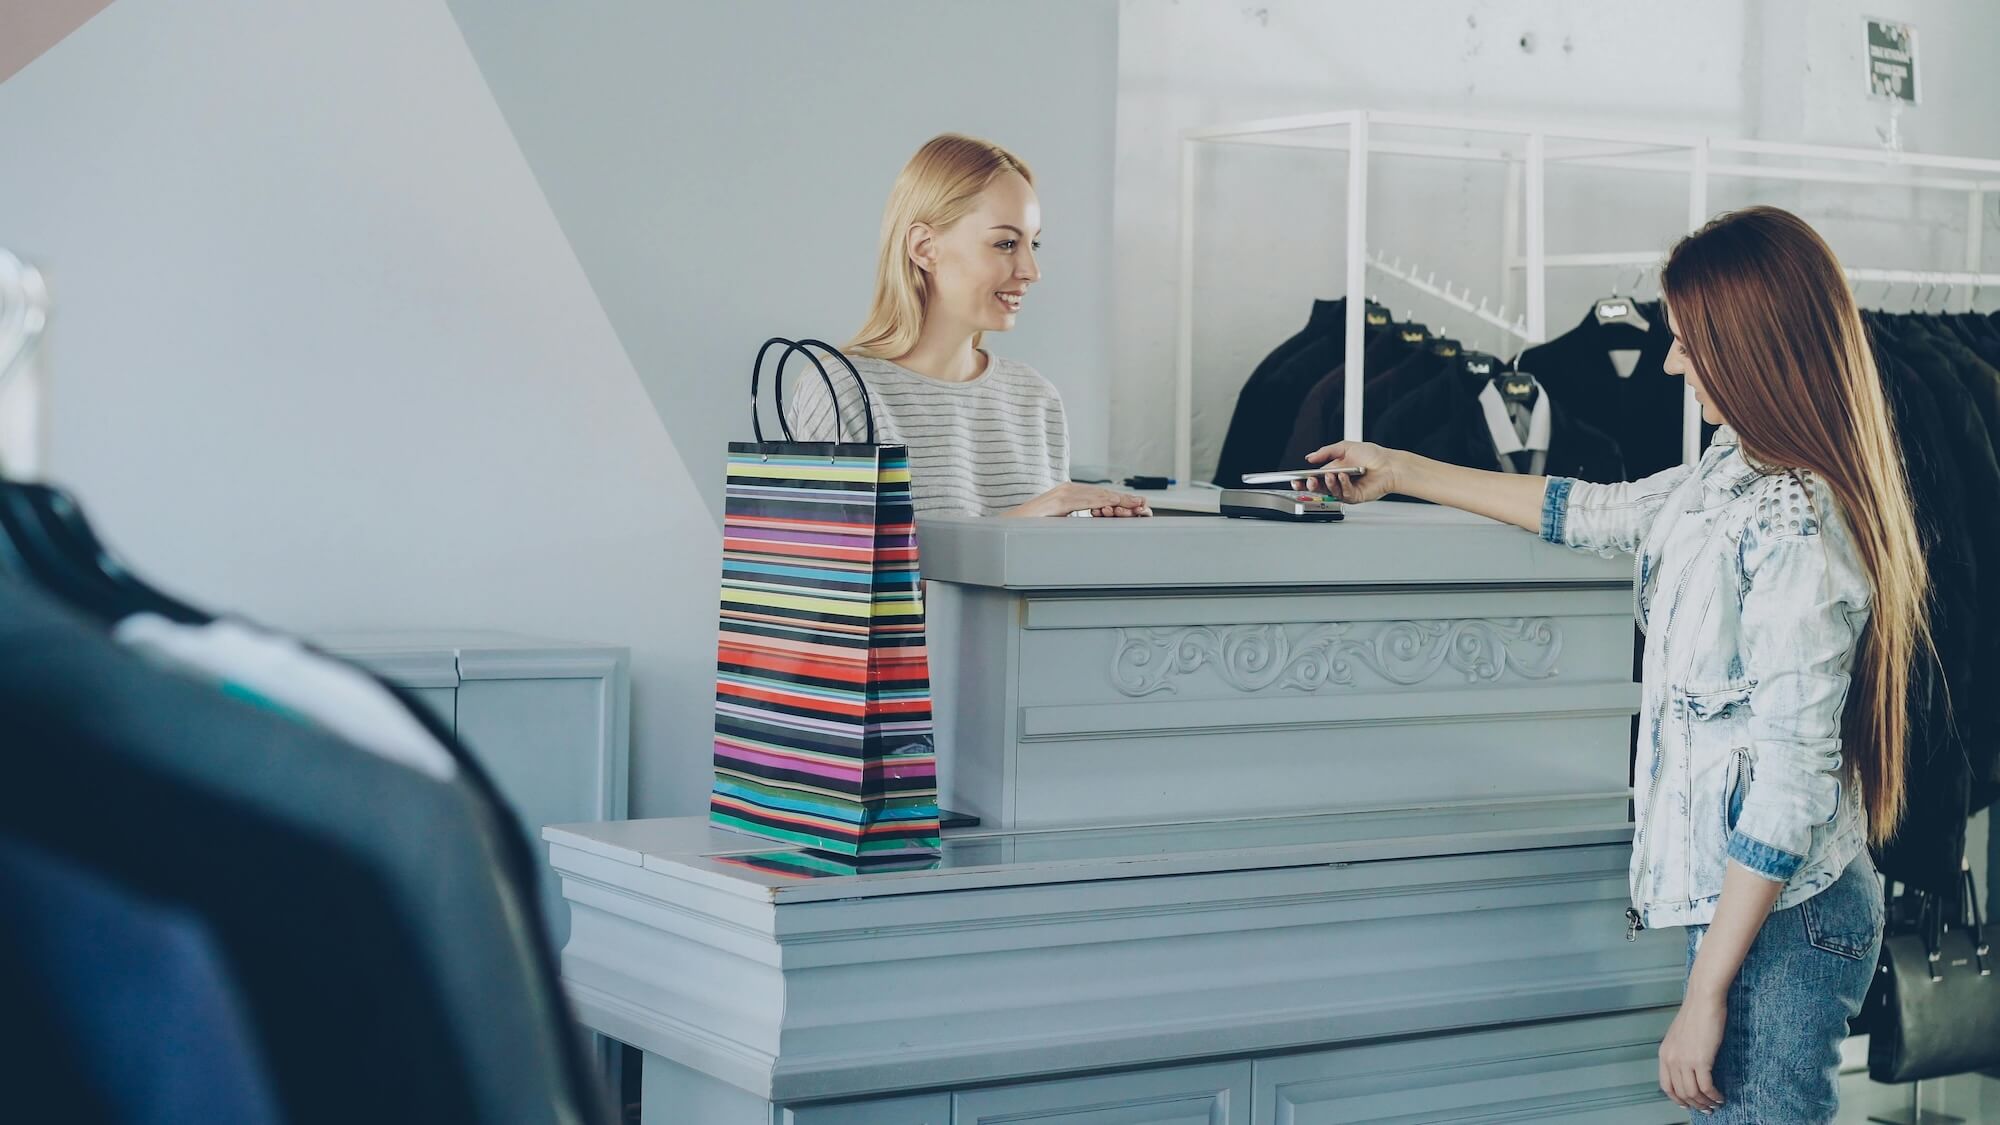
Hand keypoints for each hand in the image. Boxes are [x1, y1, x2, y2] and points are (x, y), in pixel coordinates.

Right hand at [1011, 482, 1152, 517]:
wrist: (1008, 528)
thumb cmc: (1031, 530)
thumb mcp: (1057, 525)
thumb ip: (1071, 523)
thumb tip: (1086, 533)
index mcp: (1068, 496)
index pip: (1098, 497)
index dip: (1118, 500)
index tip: (1136, 506)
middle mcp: (1066, 491)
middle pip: (1101, 494)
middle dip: (1123, 499)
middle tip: (1143, 504)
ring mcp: (1062, 494)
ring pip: (1096, 496)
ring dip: (1118, 500)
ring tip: (1136, 504)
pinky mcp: (1058, 502)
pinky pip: (1083, 502)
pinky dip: (1101, 503)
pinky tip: (1114, 506)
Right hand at [1291, 441, 1401, 503]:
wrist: (1389, 464)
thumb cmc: (1372, 455)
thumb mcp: (1345, 447)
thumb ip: (1325, 452)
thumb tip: (1309, 457)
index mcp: (1333, 470)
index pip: (1315, 478)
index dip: (1305, 480)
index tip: (1296, 480)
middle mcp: (1338, 482)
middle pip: (1319, 488)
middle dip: (1311, 486)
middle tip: (1309, 481)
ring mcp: (1346, 490)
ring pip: (1330, 492)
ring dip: (1328, 484)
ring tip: (1331, 475)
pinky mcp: (1355, 497)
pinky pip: (1344, 494)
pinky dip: (1343, 484)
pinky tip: (1344, 476)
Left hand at [1658, 993, 1726, 1113]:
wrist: (1703, 1000)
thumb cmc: (1696, 1014)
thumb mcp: (1680, 1037)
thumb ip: (1680, 1053)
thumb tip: (1688, 1070)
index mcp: (1664, 1054)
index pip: (1666, 1086)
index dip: (1677, 1098)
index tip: (1688, 1104)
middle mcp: (1671, 1059)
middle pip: (1681, 1093)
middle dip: (1695, 1104)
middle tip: (1707, 1108)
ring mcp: (1684, 1060)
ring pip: (1693, 1093)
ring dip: (1706, 1102)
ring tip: (1716, 1103)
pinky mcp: (1700, 1060)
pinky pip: (1706, 1087)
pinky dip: (1714, 1095)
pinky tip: (1720, 1096)